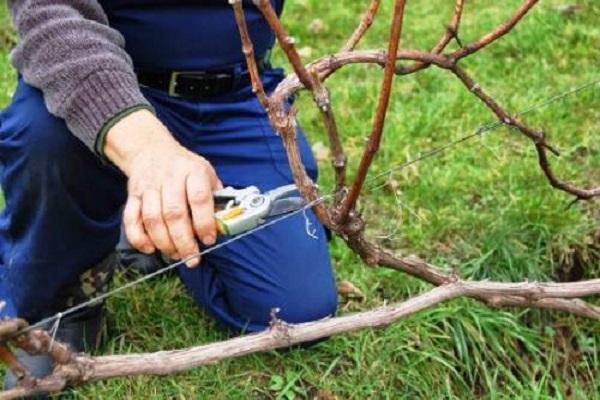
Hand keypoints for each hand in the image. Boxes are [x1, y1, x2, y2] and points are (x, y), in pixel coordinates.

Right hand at [104, 109, 221, 266]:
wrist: (151, 150)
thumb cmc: (185, 167)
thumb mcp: (207, 173)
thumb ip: (217, 197)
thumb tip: (225, 225)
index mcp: (193, 171)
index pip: (199, 198)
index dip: (204, 222)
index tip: (209, 239)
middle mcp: (169, 178)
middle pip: (174, 214)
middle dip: (184, 241)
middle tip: (192, 258)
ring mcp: (149, 187)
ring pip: (152, 219)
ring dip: (164, 243)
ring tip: (176, 255)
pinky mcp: (133, 196)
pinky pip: (131, 220)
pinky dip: (138, 238)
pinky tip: (150, 248)